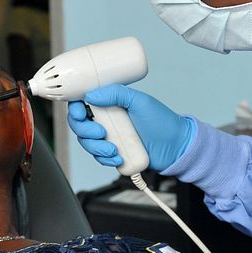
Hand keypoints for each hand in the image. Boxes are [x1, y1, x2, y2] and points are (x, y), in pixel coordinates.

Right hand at [67, 85, 194, 170]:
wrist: (175, 147)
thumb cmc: (162, 122)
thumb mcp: (140, 101)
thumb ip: (116, 93)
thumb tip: (92, 95)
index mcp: (109, 103)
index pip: (82, 103)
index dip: (75, 109)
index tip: (81, 112)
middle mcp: (106, 119)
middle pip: (79, 125)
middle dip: (86, 131)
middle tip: (102, 133)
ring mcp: (109, 137)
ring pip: (86, 143)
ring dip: (96, 148)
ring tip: (114, 150)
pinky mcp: (113, 153)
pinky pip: (98, 158)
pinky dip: (105, 159)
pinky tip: (119, 157)